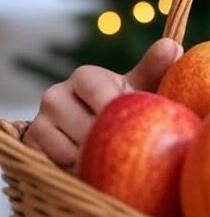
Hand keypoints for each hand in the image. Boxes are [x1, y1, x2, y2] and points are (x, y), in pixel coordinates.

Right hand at [22, 38, 182, 171]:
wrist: (97, 137)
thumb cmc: (127, 108)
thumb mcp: (142, 88)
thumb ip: (156, 68)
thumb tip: (172, 46)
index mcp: (84, 77)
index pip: (96, 87)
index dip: (116, 105)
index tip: (133, 120)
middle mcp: (55, 94)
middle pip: (84, 122)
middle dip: (109, 139)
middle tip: (127, 148)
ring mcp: (39, 120)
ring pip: (70, 147)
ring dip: (94, 159)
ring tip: (111, 160)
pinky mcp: (30, 145)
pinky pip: (56, 164)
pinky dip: (75, 170)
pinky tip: (90, 169)